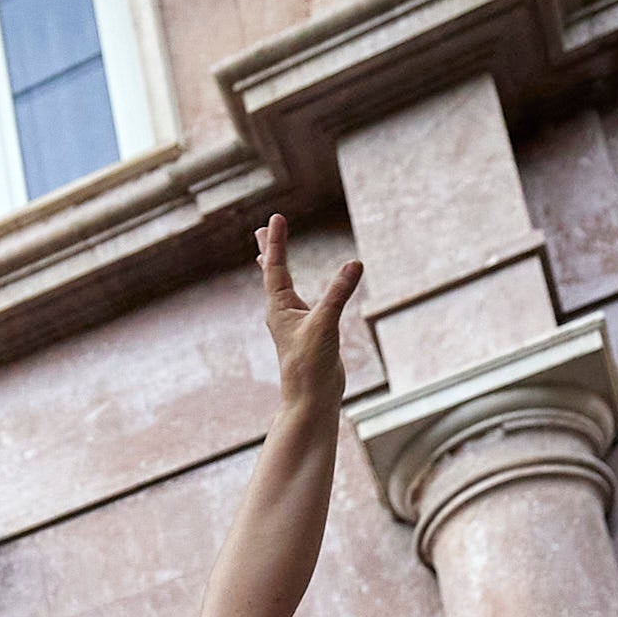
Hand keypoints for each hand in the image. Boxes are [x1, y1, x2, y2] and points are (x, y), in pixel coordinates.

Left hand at [256, 214, 361, 418]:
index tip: (275, 218)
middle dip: (269, 250)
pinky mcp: (307, 332)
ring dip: (276, 267)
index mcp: (279, 308)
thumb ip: (339, 293)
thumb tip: (355, 264)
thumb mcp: (326, 324)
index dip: (277, 242)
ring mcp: (293, 323)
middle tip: (262, 230)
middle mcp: (282, 313)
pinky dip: (294, 288)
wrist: (311, 398)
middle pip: (272, 273)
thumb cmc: (310, 365)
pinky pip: (297, 301)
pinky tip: (295, 292)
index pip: (275, 267)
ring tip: (267, 253)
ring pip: (281, 287)